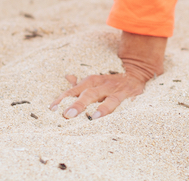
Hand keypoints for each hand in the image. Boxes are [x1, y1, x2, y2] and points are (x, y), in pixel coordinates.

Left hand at [49, 31, 165, 119]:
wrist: (136, 72)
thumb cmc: (110, 81)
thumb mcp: (95, 80)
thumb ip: (80, 83)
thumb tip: (67, 78)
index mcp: (91, 81)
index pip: (73, 91)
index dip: (63, 99)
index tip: (52, 109)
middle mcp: (101, 84)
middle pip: (87, 94)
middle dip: (77, 104)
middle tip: (67, 115)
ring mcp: (114, 89)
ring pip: (106, 98)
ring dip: (99, 107)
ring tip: (93, 117)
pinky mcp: (128, 94)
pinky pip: (120, 102)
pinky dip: (114, 108)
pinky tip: (110, 116)